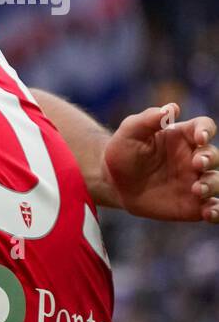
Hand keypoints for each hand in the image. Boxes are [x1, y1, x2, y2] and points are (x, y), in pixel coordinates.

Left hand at [101, 104, 218, 221]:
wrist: (113, 183)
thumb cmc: (123, 152)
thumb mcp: (129, 132)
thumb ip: (148, 119)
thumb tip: (172, 107)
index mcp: (183, 136)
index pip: (204, 127)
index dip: (206, 130)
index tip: (199, 138)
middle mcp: (195, 158)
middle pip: (214, 155)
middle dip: (210, 158)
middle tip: (197, 164)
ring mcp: (196, 181)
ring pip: (216, 181)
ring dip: (212, 184)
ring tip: (197, 189)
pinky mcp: (194, 204)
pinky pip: (213, 208)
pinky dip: (217, 211)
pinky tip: (209, 213)